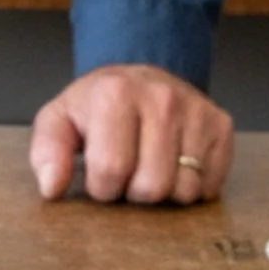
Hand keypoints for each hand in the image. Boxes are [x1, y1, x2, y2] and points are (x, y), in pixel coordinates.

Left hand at [29, 63, 233, 204]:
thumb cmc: (97, 107)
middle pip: (152, 187)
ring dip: (164, 191)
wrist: (140, 78)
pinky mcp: (221, 125)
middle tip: (127, 170)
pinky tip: (175, 163)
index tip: (99, 172)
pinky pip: (211, 186)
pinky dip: (192, 185)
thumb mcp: (60, 120)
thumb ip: (47, 152)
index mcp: (115, 94)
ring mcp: (196, 110)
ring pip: (184, 191)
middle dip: (133, 192)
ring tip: (150, 165)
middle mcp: (161, 97)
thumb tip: (52, 188)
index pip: (110, 171)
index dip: (101, 186)